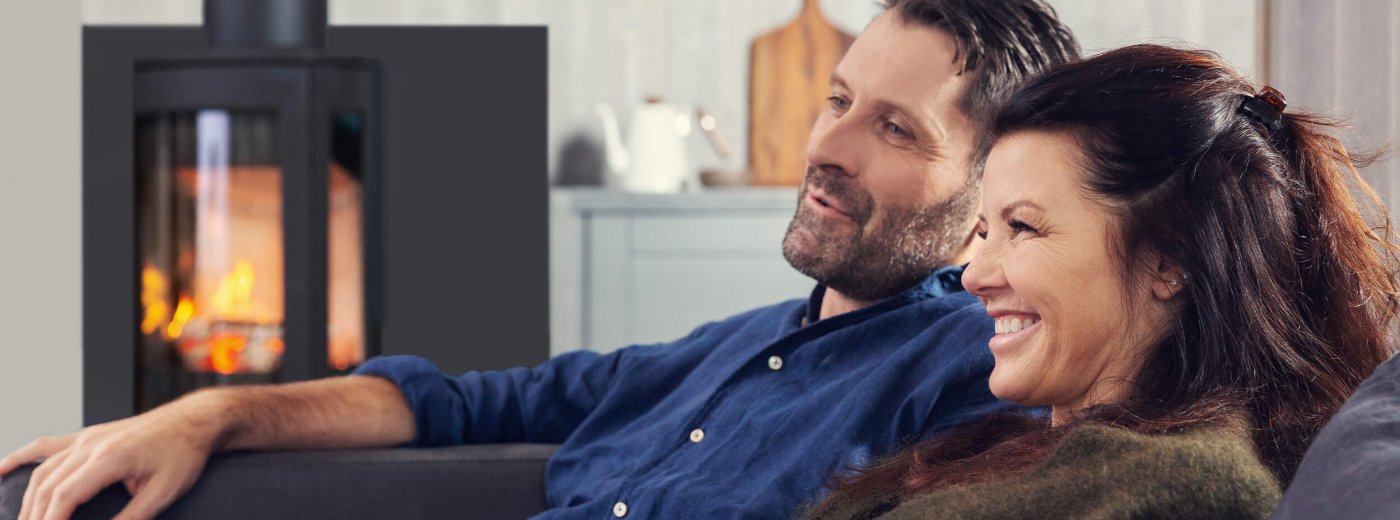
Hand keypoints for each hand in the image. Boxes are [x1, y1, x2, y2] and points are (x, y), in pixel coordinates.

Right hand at [0, 394, 225, 519]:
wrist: (195, 421)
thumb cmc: (184, 455)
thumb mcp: (164, 492)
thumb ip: (132, 518)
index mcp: (109, 457)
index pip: (65, 496)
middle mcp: (91, 444)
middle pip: (47, 486)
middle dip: (34, 518)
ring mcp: (87, 437)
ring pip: (43, 470)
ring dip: (28, 500)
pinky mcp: (89, 435)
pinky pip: (46, 446)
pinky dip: (20, 459)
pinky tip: (0, 471)